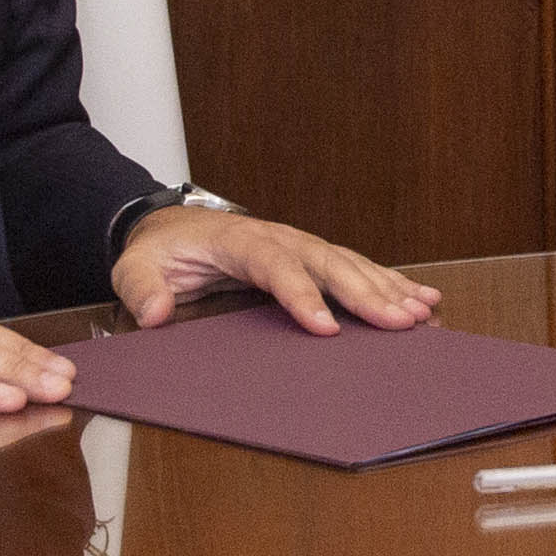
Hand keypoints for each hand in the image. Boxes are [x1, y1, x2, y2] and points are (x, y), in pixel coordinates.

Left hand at [112, 204, 438, 337]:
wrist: (168, 227)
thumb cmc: (157, 251)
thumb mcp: (134, 268)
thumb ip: (143, 288)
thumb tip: (156, 314)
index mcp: (238, 241)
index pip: (276, 266)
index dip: (303, 296)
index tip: (326, 328)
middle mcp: (277, 238)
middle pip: (327, 263)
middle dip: (366, 293)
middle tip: (400, 322)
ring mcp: (297, 244)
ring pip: (349, 264)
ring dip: (387, 288)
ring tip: (421, 312)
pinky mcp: (309, 257)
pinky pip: (353, 267)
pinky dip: (388, 281)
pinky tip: (420, 296)